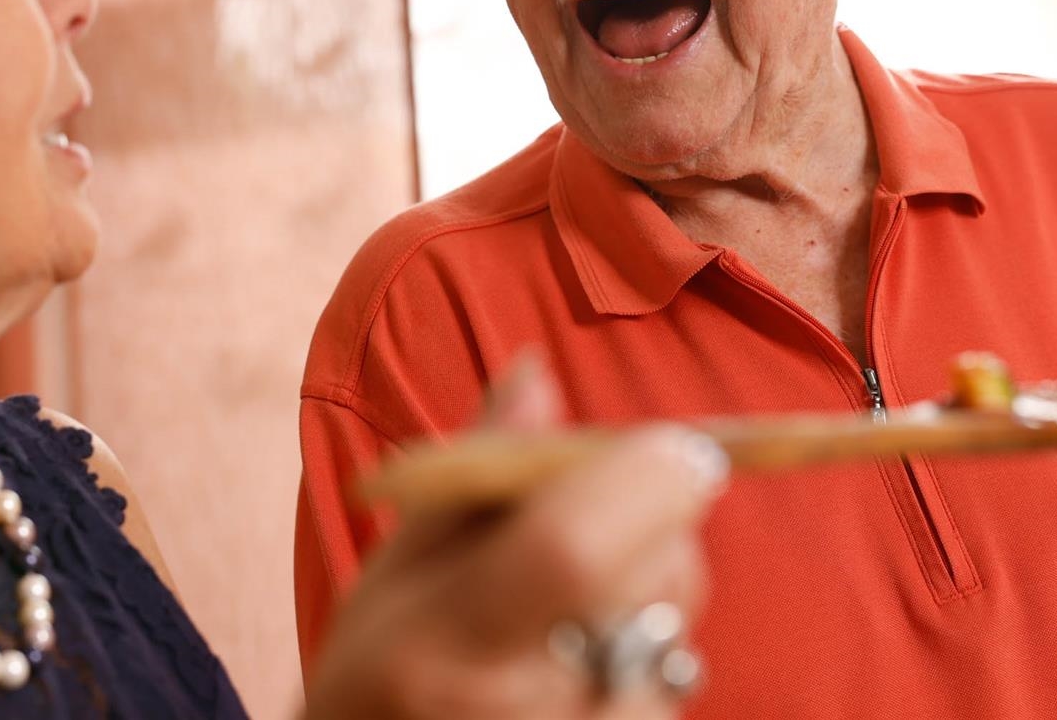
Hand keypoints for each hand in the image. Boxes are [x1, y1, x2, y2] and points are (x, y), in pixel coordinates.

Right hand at [304, 352, 725, 719]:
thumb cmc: (378, 680)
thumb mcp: (396, 574)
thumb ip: (474, 474)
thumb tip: (538, 370)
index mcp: (444, 641)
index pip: (572, 548)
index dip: (641, 480)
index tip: (668, 444)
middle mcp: (523, 707)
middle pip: (656, 578)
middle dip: (657, 521)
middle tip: (598, 518)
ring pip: (678, 624)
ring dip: (650, 589)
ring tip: (571, 612)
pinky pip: (677, 675)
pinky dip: (648, 646)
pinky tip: (587, 663)